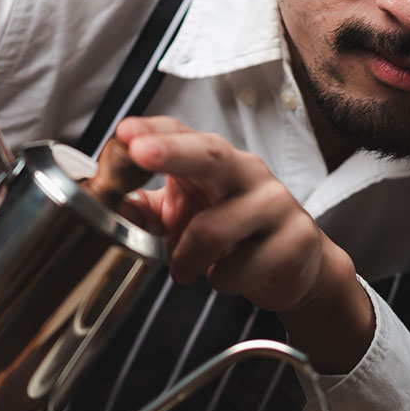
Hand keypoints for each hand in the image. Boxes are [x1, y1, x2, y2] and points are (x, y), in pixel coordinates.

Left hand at [116, 117, 374, 371]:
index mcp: (213, 160)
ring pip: (216, 228)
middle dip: (171, 152)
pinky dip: (222, 280)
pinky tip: (226, 277)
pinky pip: (242, 267)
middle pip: (209, 154)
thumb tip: (112, 204)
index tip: (123, 133)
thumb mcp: (184, 217)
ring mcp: (274, 202)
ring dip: (187, 257)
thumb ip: (147, 209)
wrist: (297, 265)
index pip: (181, 132)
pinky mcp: (296, 239)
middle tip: (139, 152)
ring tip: (184, 270)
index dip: (152, 130)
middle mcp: (244, 171)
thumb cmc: (233, 233)